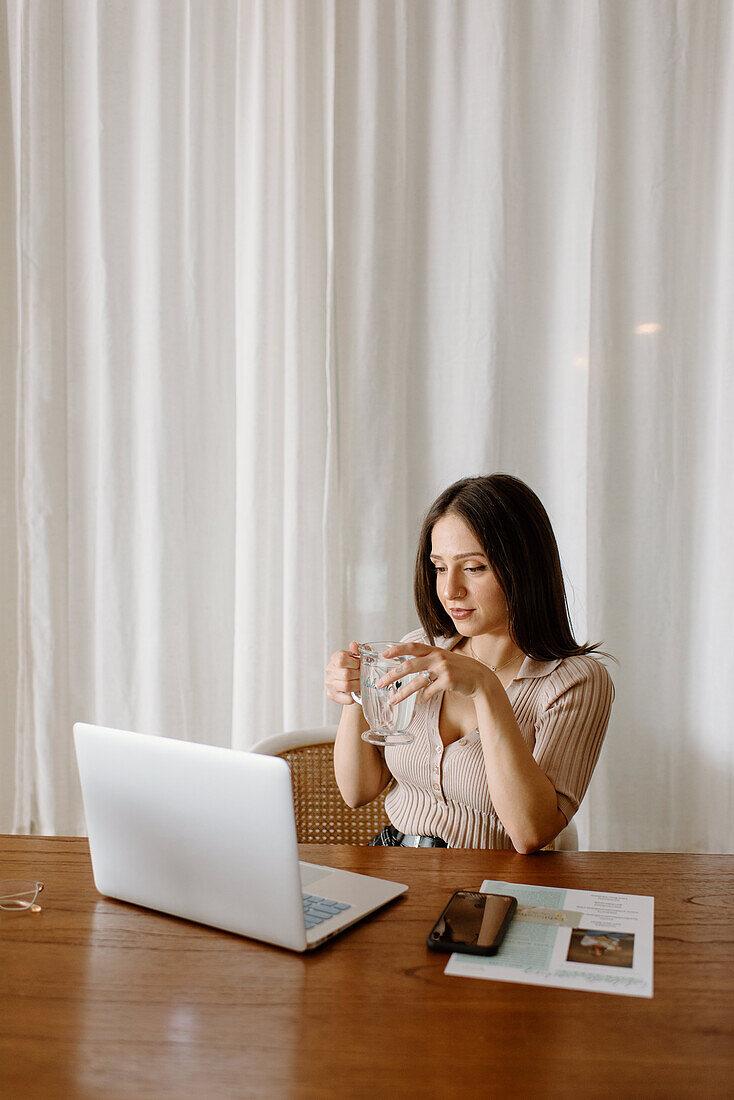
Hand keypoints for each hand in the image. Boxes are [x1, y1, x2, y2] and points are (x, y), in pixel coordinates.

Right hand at [325, 641, 360, 704]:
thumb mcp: (359, 658)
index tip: (359, 666)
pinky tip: (355, 692)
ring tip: (360, 684)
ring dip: (357, 686)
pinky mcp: (331, 695)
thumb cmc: (356, 669)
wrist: (353, 685)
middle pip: (346, 674)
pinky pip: (346, 698)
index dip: (354, 664)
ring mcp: (329, 683)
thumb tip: (353, 644)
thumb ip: (358, 650)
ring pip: (346, 686)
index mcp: (335, 658)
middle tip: (363, 676)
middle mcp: (329, 670)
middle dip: (358, 676)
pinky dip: (354, 696)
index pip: (342, 660)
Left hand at [376, 642, 494, 704]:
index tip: (384, 654)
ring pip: (417, 681)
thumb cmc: (460, 670)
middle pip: (409, 665)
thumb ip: (428, 660)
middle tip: (380, 683)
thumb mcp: (444, 660)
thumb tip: (407, 666)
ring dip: (403, 693)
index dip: (397, 649)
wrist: (480, 678)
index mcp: (435, 650)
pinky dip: (423, 698)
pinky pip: (429, 691)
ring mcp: (443, 668)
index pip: (412, 647)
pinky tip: (421, 702)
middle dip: (392, 675)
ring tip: (392, 701)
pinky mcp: (448, 681)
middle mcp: (437, 657)